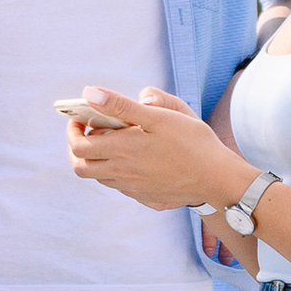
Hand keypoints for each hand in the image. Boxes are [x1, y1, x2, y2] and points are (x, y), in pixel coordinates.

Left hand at [66, 84, 238, 216]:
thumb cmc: (192, 142)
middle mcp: (122, 173)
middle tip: (88, 132)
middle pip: (81, 167)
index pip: (78, 146)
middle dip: (77, 147)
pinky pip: (121, 186)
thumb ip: (121, 105)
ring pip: (100, 177)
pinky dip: (117, 171)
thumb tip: (90, 93)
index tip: (80, 117)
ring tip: (114, 142)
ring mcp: (133, 188)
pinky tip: (136, 158)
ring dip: (97, 160)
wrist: (218, 178)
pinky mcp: (146, 198)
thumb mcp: (159, 116)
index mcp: (122, 150)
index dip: (72, 130)